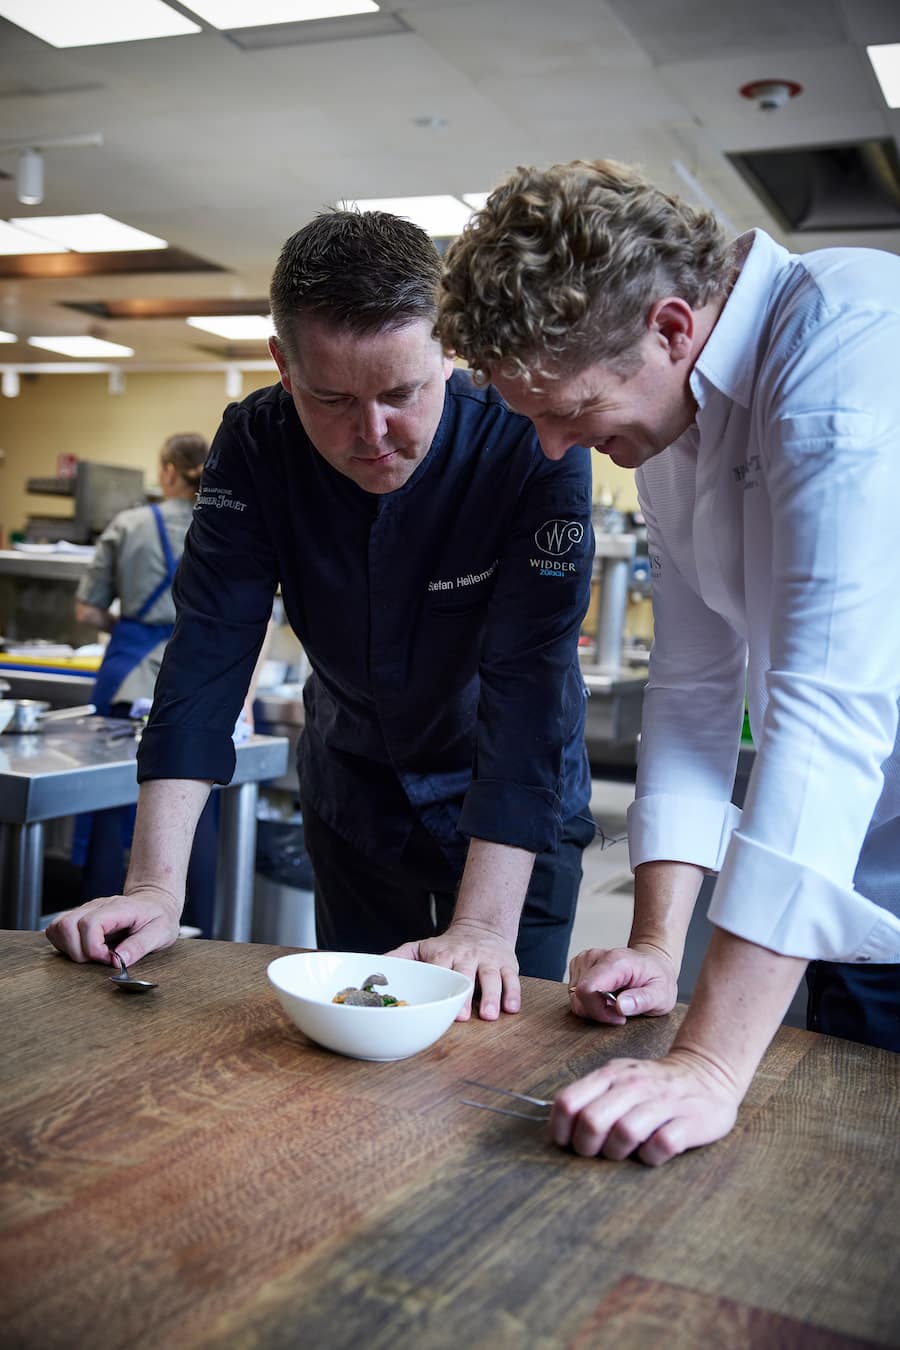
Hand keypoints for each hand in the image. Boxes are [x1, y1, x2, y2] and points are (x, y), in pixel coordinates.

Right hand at [44, 886, 180, 967]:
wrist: (156, 902)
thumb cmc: (159, 917)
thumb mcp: (161, 933)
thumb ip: (140, 946)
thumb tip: (118, 961)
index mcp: (118, 908)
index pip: (89, 923)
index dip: (94, 948)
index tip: (110, 959)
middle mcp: (96, 906)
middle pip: (66, 925)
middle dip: (79, 952)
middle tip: (101, 959)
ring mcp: (85, 910)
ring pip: (57, 927)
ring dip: (69, 948)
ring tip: (92, 955)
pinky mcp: (79, 918)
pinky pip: (57, 930)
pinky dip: (65, 945)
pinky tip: (84, 950)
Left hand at [387, 921, 519, 1020]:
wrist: (482, 927)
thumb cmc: (447, 946)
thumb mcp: (421, 947)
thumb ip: (398, 959)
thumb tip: (372, 972)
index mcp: (444, 953)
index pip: (441, 965)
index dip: (441, 981)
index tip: (439, 1000)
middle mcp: (467, 955)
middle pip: (467, 973)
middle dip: (466, 994)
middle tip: (464, 1016)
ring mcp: (488, 960)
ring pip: (491, 977)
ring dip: (491, 996)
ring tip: (490, 1015)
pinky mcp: (507, 965)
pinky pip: (511, 979)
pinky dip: (513, 993)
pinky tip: (511, 1008)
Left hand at [550, 1048, 740, 1164]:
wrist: (707, 1073)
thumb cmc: (652, 1084)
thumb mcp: (618, 1078)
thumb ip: (591, 1096)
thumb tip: (560, 1127)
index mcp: (611, 1075)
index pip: (569, 1101)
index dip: (560, 1129)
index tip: (566, 1142)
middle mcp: (635, 1085)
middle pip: (592, 1121)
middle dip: (586, 1146)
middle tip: (594, 1152)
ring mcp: (664, 1102)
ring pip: (625, 1133)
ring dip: (616, 1152)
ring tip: (622, 1152)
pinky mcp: (690, 1121)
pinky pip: (661, 1146)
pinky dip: (650, 1157)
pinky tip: (651, 1152)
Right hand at [567, 943, 677, 1024]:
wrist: (653, 962)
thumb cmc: (657, 978)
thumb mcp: (661, 994)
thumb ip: (642, 1000)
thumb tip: (620, 1006)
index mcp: (615, 961)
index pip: (587, 989)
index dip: (598, 1011)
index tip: (619, 1016)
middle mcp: (595, 957)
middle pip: (579, 996)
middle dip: (597, 1012)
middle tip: (620, 1012)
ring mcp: (585, 960)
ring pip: (575, 996)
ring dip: (593, 1007)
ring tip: (614, 1002)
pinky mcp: (580, 965)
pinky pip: (575, 992)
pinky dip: (589, 1000)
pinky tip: (606, 996)